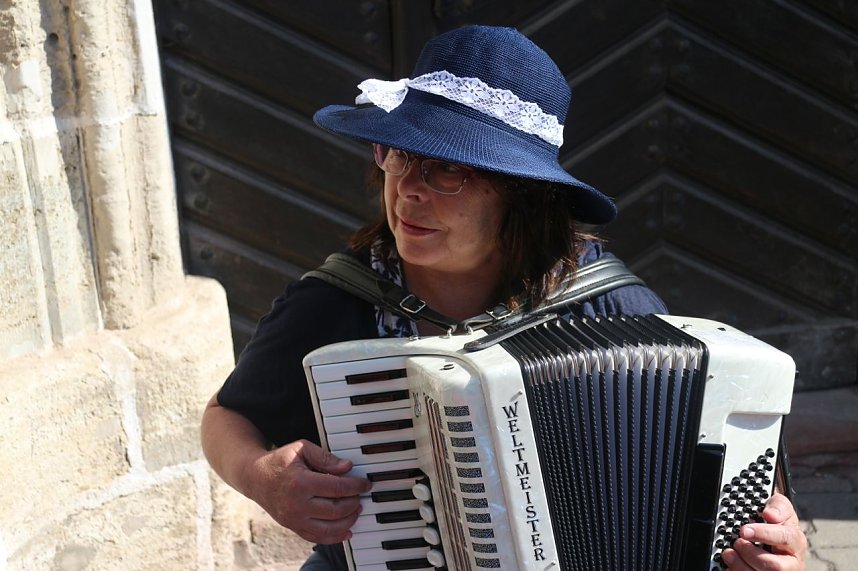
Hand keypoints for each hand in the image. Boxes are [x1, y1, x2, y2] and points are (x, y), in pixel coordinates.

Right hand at [246, 439, 370, 544]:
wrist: (255, 478)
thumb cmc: (279, 461)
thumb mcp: (301, 449)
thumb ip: (325, 458)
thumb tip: (347, 467)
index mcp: (301, 482)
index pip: (337, 488)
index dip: (356, 486)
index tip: (365, 483)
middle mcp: (297, 504)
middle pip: (336, 510)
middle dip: (354, 503)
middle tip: (361, 495)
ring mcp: (294, 519)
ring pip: (329, 528)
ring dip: (348, 521)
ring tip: (356, 510)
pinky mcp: (293, 527)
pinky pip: (317, 537)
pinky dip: (334, 537)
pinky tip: (346, 531)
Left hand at [721, 492, 806, 569]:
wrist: (772, 533)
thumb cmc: (777, 521)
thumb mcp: (780, 507)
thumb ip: (778, 507)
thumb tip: (770, 514)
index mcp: (796, 541)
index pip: (785, 538)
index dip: (764, 534)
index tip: (744, 530)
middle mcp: (791, 562)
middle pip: (776, 567)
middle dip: (751, 555)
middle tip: (737, 543)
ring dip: (741, 565)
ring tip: (729, 553)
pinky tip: (730, 564)